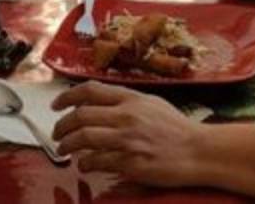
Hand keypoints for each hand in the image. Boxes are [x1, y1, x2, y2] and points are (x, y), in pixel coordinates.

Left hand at [52, 81, 205, 186]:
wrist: (199, 151)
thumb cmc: (176, 128)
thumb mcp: (151, 103)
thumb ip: (125, 100)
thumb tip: (98, 102)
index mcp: (131, 99)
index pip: (89, 91)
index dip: (66, 96)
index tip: (56, 105)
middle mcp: (127, 116)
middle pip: (81, 116)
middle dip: (61, 126)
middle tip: (56, 133)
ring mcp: (128, 140)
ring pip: (84, 139)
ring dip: (67, 145)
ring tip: (63, 150)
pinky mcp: (131, 163)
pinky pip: (98, 162)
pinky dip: (85, 163)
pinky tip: (84, 165)